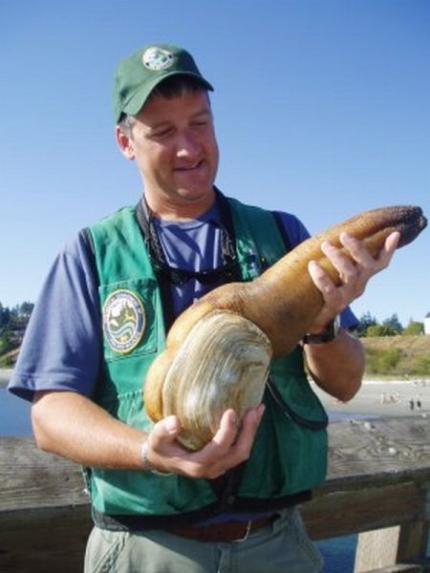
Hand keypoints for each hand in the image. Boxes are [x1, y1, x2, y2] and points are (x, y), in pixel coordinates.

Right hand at [143, 405, 264, 478]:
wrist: (162, 460)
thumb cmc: (160, 448)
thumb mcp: (156, 440)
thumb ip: (163, 431)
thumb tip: (174, 421)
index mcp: (197, 465)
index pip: (219, 449)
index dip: (228, 432)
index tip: (231, 411)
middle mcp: (212, 469)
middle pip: (238, 453)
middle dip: (249, 431)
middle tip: (254, 409)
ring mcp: (219, 466)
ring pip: (242, 452)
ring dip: (252, 431)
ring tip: (258, 409)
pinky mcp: (223, 460)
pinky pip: (239, 448)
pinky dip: (247, 432)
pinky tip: (250, 415)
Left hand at [307, 230, 399, 331]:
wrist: (317, 319)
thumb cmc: (326, 287)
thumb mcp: (337, 272)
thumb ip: (341, 256)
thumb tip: (337, 231)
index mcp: (363, 276)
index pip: (381, 262)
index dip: (389, 250)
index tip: (394, 234)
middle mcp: (359, 284)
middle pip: (367, 265)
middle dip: (357, 248)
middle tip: (344, 235)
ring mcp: (348, 295)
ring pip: (351, 274)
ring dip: (338, 257)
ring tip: (325, 245)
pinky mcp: (334, 303)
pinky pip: (330, 290)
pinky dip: (321, 277)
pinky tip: (313, 265)